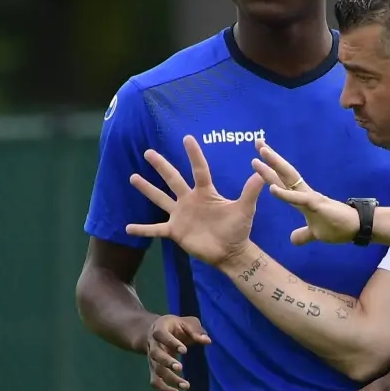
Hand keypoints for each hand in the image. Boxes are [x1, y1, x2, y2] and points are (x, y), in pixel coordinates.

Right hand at [126, 135, 264, 265]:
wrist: (231, 252)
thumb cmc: (238, 229)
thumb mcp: (245, 209)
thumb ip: (251, 192)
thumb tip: (262, 174)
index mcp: (205, 192)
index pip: (199, 169)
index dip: (194, 154)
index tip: (187, 137)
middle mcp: (190, 200)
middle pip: (173, 179)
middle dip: (161, 166)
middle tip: (148, 152)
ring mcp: (180, 215)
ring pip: (160, 199)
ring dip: (147, 189)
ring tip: (132, 177)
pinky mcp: (175, 231)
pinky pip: (155, 230)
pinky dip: (142, 229)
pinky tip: (127, 228)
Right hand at [141, 315, 210, 390]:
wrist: (154, 331)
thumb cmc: (176, 326)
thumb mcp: (187, 322)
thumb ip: (196, 330)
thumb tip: (207, 341)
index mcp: (159, 329)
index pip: (162, 335)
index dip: (172, 343)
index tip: (185, 350)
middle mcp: (152, 344)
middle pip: (155, 354)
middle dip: (167, 362)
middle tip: (180, 368)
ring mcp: (152, 358)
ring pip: (156, 370)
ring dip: (170, 379)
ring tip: (186, 386)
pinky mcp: (154, 369)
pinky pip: (155, 381)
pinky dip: (163, 389)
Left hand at [251, 139, 360, 245]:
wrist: (357, 228)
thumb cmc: (339, 227)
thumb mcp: (315, 234)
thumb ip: (303, 235)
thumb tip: (292, 239)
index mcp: (302, 199)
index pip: (283, 181)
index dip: (270, 170)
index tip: (258, 157)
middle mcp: (305, 194)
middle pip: (285, 173)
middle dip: (270, 158)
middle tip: (258, 141)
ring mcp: (310, 198)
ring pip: (290, 179)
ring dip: (275, 166)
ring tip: (262, 153)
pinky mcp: (316, 205)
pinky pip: (298, 199)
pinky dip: (284, 194)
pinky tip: (272, 188)